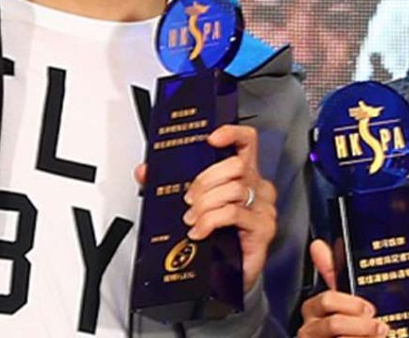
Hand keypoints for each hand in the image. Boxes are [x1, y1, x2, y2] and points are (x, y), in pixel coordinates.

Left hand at [181, 124, 276, 291]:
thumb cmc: (216, 235)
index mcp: (243, 175)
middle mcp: (257, 187)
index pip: (247, 142)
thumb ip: (168, 184)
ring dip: (205, 204)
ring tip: (193, 219)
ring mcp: (263, 207)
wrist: (228, 274)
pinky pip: (233, 214)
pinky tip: (200, 230)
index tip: (212, 138)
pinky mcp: (262, 228)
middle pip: (236, 165)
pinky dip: (211, 220)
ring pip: (233, 190)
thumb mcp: (193, 205)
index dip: (232, 134)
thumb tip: (145, 171)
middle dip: (204, 180)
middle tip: (189, 198)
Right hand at [299, 239, 388, 337]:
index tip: (369, 308)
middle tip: (379, 326)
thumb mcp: (339, 300)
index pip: (327, 300)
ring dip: (364, 337)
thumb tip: (318, 244)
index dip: (351, 303)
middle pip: (333, 324)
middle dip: (360, 324)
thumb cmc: (344, 326)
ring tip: (381, 336)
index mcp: (312, 311)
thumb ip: (330, 273)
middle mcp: (309, 330)